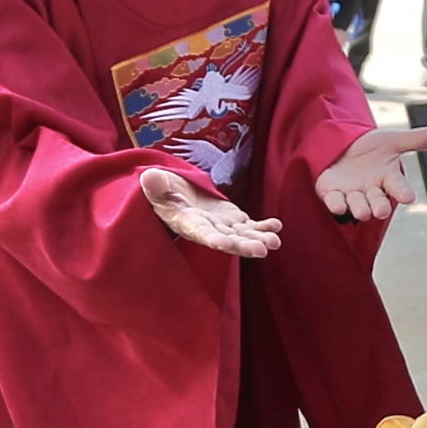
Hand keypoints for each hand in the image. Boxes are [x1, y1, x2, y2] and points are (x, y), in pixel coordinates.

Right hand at [140, 164, 279, 257]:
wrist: (176, 195)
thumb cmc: (163, 190)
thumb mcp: (157, 185)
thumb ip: (156, 184)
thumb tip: (149, 177)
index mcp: (186, 222)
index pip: (199, 232)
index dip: (211, 238)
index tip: (223, 245)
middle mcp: (206, 229)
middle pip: (226, 240)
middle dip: (243, 245)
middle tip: (261, 250)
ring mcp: (222, 226)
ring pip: (241, 236)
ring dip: (258, 239)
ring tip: (274, 241)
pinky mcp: (233, 220)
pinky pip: (250, 226)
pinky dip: (264, 227)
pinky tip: (276, 225)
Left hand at [319, 123, 426, 221]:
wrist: (340, 147)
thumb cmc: (369, 147)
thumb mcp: (391, 140)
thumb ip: (416, 140)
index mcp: (388, 178)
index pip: (398, 186)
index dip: (403, 192)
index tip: (409, 198)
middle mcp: (371, 189)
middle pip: (377, 201)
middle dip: (379, 206)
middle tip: (381, 211)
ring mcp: (352, 193)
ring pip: (357, 204)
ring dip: (360, 208)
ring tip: (363, 212)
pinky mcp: (332, 193)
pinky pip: (335, 201)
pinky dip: (336, 204)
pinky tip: (338, 206)